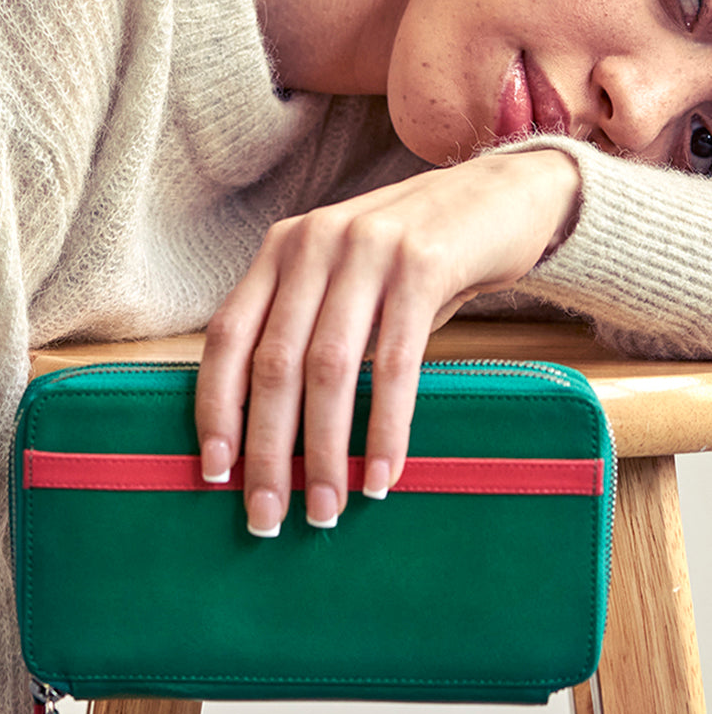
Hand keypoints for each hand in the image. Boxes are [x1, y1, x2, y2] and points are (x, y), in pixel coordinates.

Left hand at [195, 148, 579, 535]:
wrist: (499, 196)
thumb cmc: (415, 257)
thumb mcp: (348, 278)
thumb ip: (308, 327)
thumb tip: (270, 432)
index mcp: (283, 248)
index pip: (227, 336)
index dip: (216, 408)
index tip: (215, 471)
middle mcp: (315, 241)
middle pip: (273, 363)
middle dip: (267, 450)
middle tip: (268, 517)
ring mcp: (368, 249)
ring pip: (328, 369)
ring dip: (325, 452)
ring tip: (327, 508)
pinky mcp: (423, 264)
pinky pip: (394, 364)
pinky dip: (384, 428)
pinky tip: (381, 474)